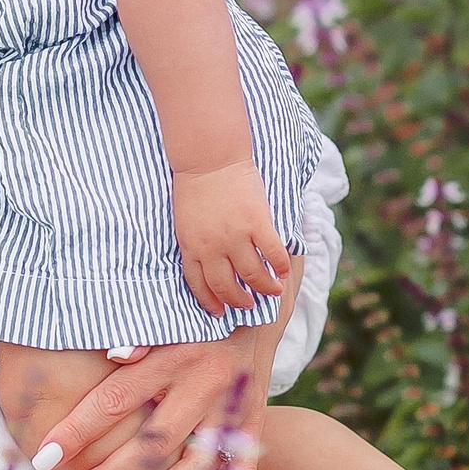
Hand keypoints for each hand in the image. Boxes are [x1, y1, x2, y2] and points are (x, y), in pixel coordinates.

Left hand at [33, 335, 257, 469]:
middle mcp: (203, 384)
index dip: (77, 431)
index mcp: (171, 356)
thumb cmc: (186, 316)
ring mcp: (232, 408)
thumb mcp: (158, 316)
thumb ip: (135, 337)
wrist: (249, 308)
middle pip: (154, 443)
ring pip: (197, 466)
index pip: (115, 400)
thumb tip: (112, 353)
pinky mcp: (254, 424)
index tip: (45, 458)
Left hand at [173, 161, 290, 314]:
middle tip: (249, 305)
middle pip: (227, 286)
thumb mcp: (184, 221)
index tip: (220, 312)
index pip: (200, 285)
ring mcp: (235, 236)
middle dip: (239, 301)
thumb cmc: (193, 185)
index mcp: (191, 246)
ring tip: (272, 291)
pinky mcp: (257, 223)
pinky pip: (273, 253)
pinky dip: (280, 266)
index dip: (211, 302)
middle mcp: (212, 247)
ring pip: (253, 275)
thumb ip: (195, 243)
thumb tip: (207, 263)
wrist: (208, 157)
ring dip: (264, 288)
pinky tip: (284, 270)